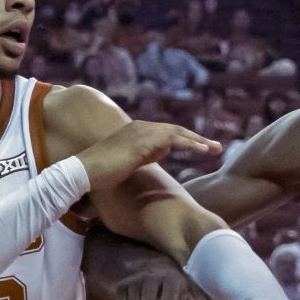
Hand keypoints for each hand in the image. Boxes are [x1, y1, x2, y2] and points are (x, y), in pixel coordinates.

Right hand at [76, 120, 219, 191]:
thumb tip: (162, 153)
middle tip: (216, 147)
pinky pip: (172, 139)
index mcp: (137, 131)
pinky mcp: (142, 142)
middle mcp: (141, 127)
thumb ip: (145, 155)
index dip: (186, 140)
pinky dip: (189, 144)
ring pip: (177, 133)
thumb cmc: (101, 172)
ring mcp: (141, 132)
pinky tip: (202, 150)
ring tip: (215, 149)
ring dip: (198, 141)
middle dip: (197, 138)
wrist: (82, 172)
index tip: (202, 148)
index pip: (167, 133)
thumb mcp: (128, 161)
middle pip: (176, 130)